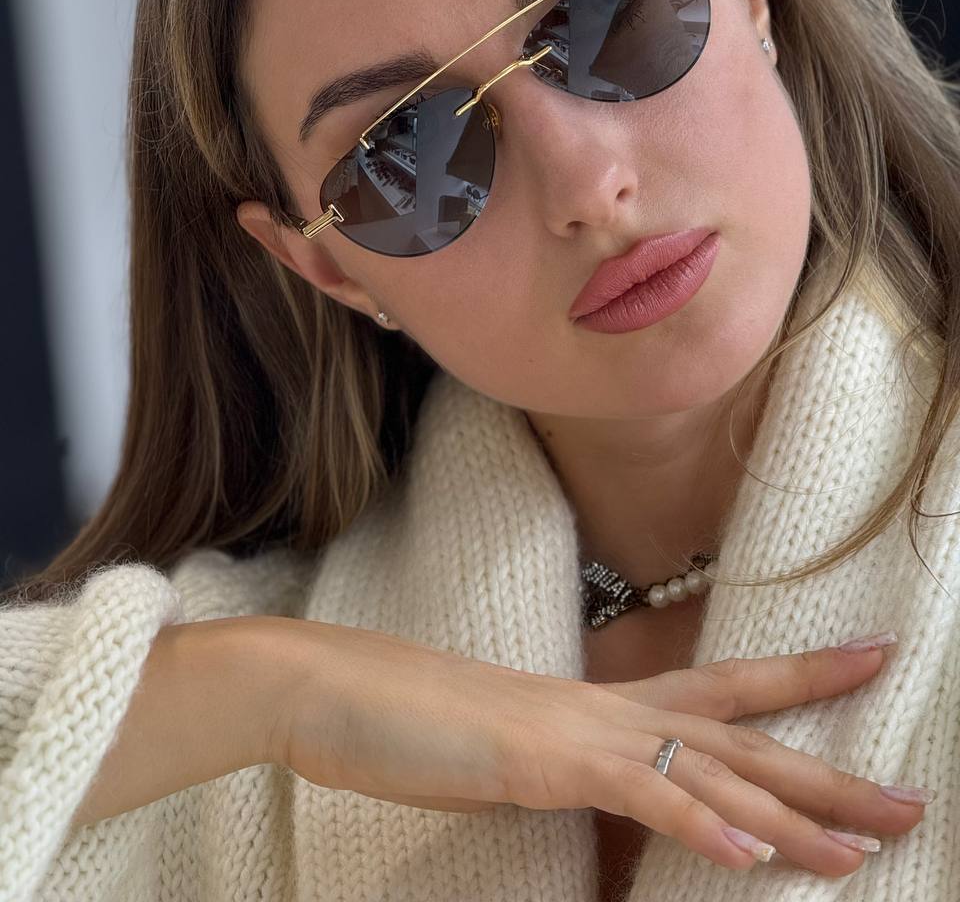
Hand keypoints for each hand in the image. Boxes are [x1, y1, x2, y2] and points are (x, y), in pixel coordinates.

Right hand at [271, 619, 919, 875]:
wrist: (337, 685)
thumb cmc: (411, 717)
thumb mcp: (505, 751)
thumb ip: (566, 769)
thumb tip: (606, 794)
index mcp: (602, 703)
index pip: (723, 688)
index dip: (801, 675)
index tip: (870, 657)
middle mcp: (607, 708)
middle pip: (742, 737)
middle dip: (830, 774)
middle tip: (912, 799)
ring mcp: (580, 731)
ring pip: (710, 775)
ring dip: (792, 819)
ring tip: (866, 851)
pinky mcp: (545, 762)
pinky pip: (642, 798)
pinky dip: (702, 828)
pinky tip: (754, 858)